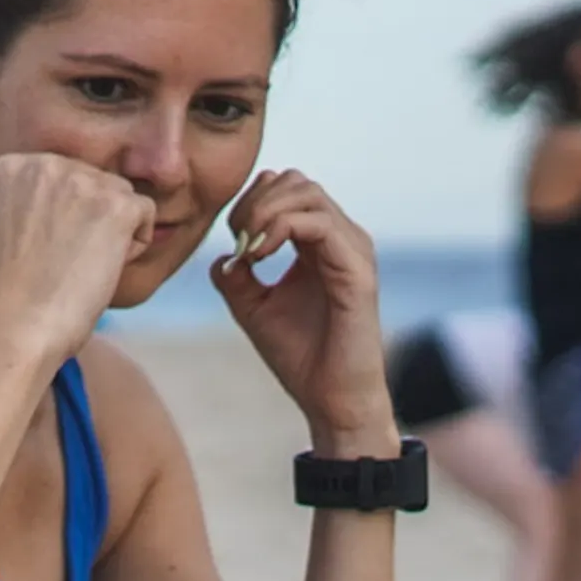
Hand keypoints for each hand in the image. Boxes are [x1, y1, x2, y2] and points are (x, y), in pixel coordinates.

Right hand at [0, 152, 154, 370]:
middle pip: (92, 182)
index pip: (60, 178)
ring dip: (112, 231)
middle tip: (67, 261)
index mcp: (12, 166)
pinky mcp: (118, 206)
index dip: (58, 217)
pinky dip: (133, 245)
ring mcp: (85, 181)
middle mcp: (48, 163)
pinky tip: (104, 268)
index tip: (43, 249)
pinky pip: (144, 214)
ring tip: (84, 266)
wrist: (17, 325)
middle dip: (88, 219)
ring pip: (120, 196)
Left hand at [214, 170, 391, 451]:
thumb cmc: (299, 356)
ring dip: (265, 212)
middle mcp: (343, 239)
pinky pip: (319, 224)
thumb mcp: (253, 308)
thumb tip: (222, 254)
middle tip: (237, 238)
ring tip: (248, 247)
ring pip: (307, 193)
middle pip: (296, 182)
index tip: (232, 238)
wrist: (329, 398)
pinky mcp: (358, 270)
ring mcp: (354, 251)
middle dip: (255, 201)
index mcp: (321, 243)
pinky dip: (282, 228)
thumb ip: (236, 276)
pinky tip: (261, 255)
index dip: (251, 201)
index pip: (288, 189)